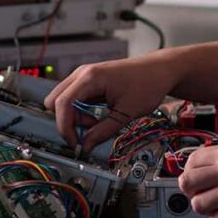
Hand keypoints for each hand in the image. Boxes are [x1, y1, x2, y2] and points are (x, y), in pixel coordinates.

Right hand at [44, 56, 176, 152]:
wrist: (161, 70)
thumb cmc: (148, 84)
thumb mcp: (126, 112)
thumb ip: (103, 131)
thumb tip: (86, 146)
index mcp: (91, 77)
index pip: (62, 103)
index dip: (65, 127)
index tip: (76, 143)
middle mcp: (83, 73)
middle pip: (56, 101)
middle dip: (68, 120)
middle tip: (90, 129)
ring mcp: (85, 76)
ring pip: (64, 101)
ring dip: (76, 116)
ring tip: (101, 120)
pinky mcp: (90, 81)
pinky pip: (75, 99)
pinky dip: (82, 111)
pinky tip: (100, 114)